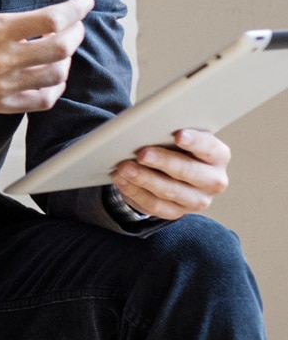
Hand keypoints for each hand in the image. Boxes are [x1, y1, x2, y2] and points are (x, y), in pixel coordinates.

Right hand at [0, 0, 94, 112]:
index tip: (85, 3)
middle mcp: (1, 60)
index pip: (51, 19)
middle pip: (60, 49)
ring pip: (55, 76)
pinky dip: (55, 87)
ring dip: (67, 60)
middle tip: (76, 25)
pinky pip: (41, 101)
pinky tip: (51, 73)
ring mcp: (1, 85)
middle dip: (76, 34)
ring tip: (62, 48)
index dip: (76, 10)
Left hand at [111, 128, 229, 218]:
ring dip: (144, 178)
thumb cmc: (174, 144)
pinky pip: (155, 205)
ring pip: (170, 191)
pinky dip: (135, 191)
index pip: (209, 148)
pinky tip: (122, 180)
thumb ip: (169, 131)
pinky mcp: (176, 212)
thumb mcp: (176, 135)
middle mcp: (213, 180)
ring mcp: (196, 200)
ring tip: (124, 167)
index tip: (179, 135)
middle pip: (188, 171)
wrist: (169, 169)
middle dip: (163, 161)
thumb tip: (148, 127)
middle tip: (141, 153)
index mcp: (218, 156)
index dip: (195, 142)